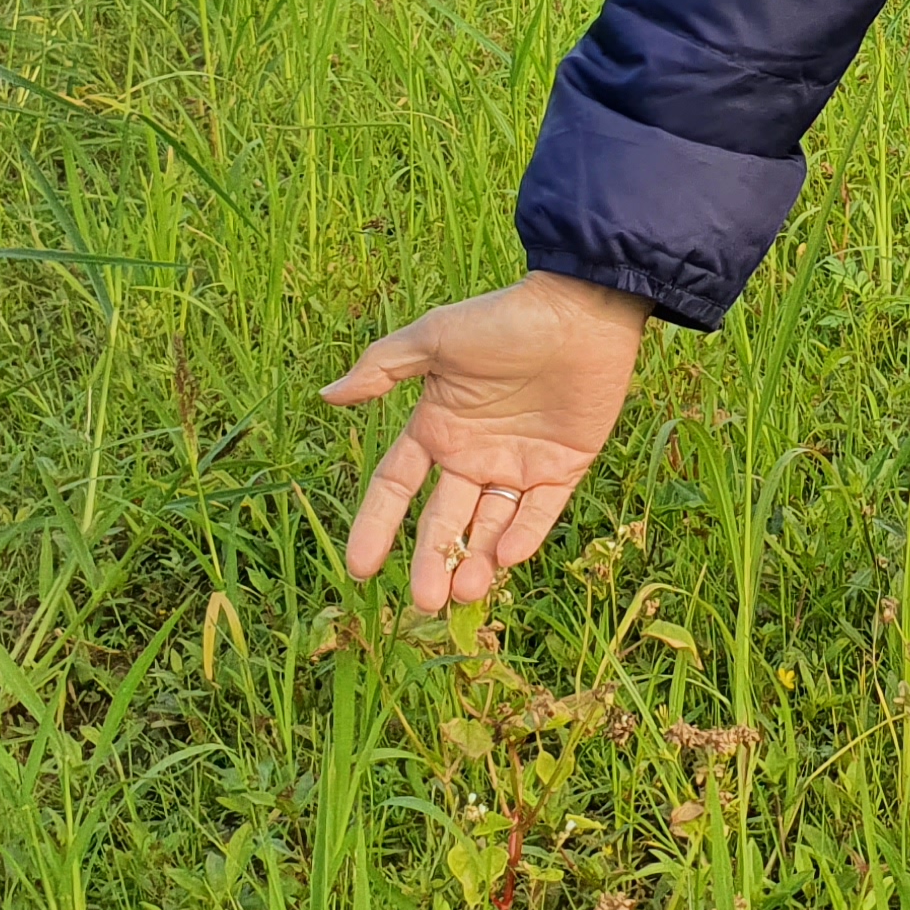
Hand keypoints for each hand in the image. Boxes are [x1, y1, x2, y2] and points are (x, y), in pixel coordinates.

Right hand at [322, 271, 649, 611]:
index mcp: (437, 428)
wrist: (582, 309)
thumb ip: (384, 368)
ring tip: (464, 590)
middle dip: (432, 561)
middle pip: (443, 521)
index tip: (361, 568)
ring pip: (491, 526)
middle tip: (425, 601)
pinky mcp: (563, 469)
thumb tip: (327, 396)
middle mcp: (473, 455)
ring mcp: (518, 465)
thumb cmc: (504, 319)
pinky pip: (540, 513)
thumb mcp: (436, 339)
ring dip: (477, 560)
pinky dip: (525, 536)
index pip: (397, 488)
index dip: (377, 525)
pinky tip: (507, 558)